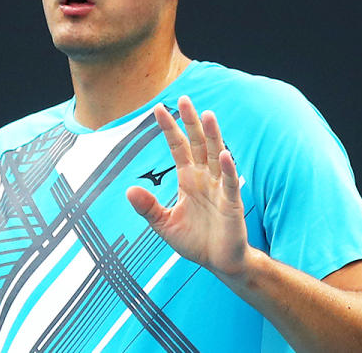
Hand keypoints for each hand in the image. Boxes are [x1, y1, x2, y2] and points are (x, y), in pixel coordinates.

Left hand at [126, 96, 249, 276]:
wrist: (219, 263)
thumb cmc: (195, 241)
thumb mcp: (163, 224)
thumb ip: (148, 208)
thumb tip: (129, 190)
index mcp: (188, 179)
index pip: (178, 147)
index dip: (169, 128)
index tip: (157, 108)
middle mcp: (204, 178)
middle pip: (197, 143)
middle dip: (190, 122)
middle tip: (183, 99)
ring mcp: (219, 188)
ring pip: (215, 156)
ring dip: (212, 136)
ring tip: (208, 115)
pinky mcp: (232, 203)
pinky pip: (230, 183)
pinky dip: (227, 169)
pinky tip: (223, 154)